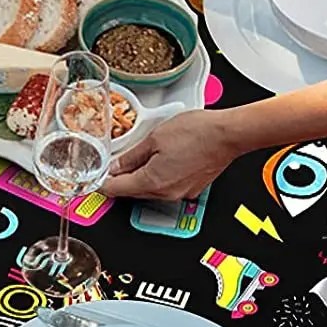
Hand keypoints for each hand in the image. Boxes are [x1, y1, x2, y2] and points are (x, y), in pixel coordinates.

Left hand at [105, 110, 241, 199]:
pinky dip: (159, 177)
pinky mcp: (190, 190)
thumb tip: (117, 166)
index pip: (116, 189)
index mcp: (152, 181)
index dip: (103, 182)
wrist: (229, 135)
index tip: (97, 177)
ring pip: (149, 190)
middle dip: (122, 178)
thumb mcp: (155, 137)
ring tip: (143, 156)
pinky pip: (166, 187)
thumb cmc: (198, 132)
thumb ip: (131, 156)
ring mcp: (180, 194)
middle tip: (116, 162)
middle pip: (132, 192)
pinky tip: (162, 160)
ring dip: (141, 177)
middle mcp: (165, 193)